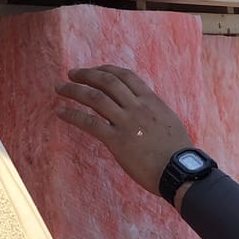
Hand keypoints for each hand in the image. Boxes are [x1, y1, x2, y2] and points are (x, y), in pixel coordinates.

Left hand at [56, 65, 193, 196]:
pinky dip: (72, 115)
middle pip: (106, 81)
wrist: (179, 170)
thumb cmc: (177, 150)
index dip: (106, 69)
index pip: (125, 75)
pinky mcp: (116, 140)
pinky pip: (89, 123)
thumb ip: (152, 110)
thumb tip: (141, 107)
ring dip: (73, 91)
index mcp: (151, 100)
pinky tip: (60, 112)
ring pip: (95, 98)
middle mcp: (137, 106)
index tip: (94, 69)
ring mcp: (126, 122)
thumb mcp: (168, 120)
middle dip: (86, 74)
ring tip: (60, 88)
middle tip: (71, 73)